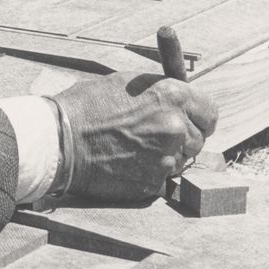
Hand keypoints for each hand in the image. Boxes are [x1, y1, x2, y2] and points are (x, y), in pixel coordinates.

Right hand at [54, 71, 218, 201]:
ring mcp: (165, 157)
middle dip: (181, 140)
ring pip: (180, 161)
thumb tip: (178, 103)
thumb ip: (159, 95)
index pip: (210, 112)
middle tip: (154, 138)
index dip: (199, 118)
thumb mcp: (126, 85)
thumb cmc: (85, 107)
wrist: (59, 140)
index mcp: (172, 96)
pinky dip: (147, 174)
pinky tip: (124, 163)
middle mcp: (175, 126)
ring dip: (164, 158)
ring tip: (133, 150)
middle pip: (198, 140)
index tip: (189, 122)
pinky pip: (161, 179)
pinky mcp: (152, 183)